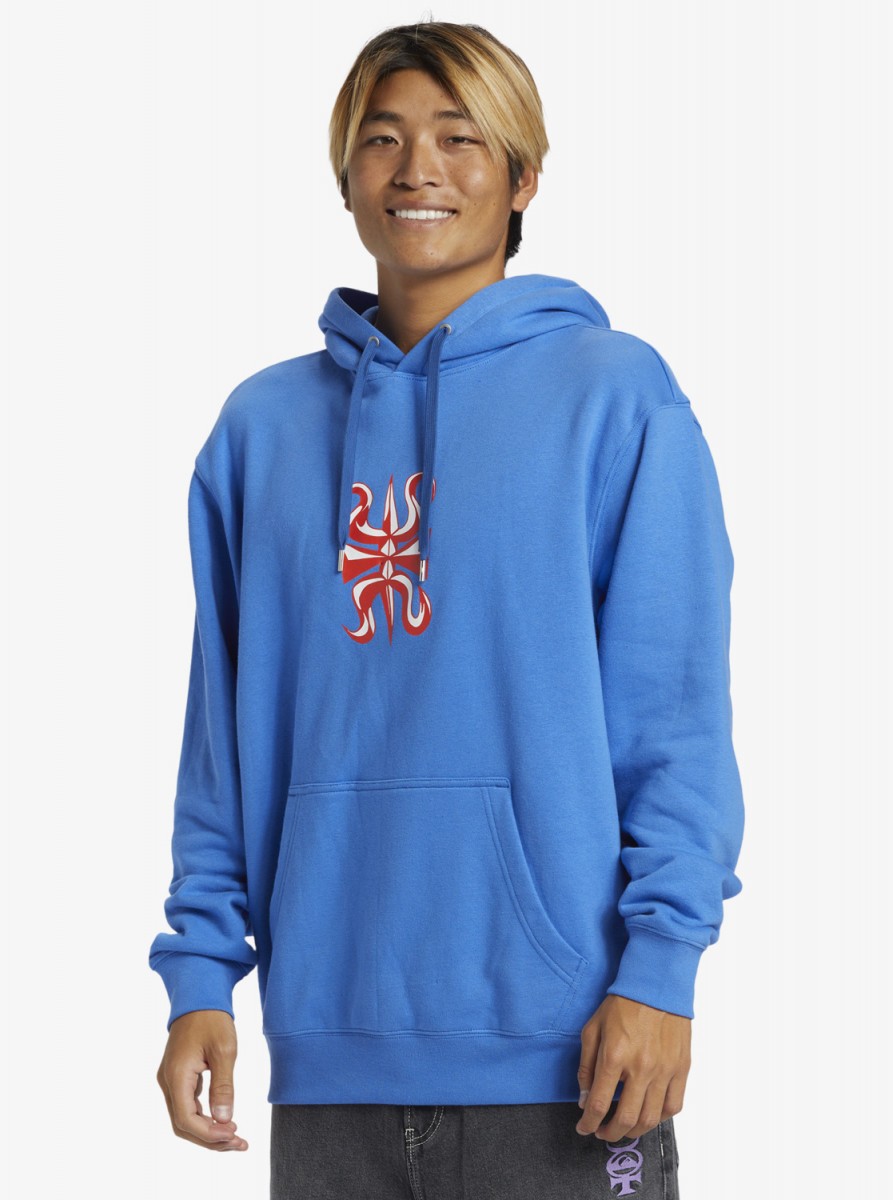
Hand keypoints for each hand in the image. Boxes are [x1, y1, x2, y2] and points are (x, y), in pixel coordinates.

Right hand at [156, 1010, 248, 1150]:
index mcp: (177, 1075)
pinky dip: (205, 1118)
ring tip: (236, 1138)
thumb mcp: (224, 1050)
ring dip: (208, 1131)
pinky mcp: (178, 1077)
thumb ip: (223, 1086)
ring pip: (185, 1118)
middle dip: (210, 1139)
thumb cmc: (212, 1019)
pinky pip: (188, 1106)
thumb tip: (225, 1120)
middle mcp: (168, 1081)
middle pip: (183, 1125)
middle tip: (240, 1143)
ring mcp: (171, 1080)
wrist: (199, 996)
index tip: (235, 1135)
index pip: (186, 1119)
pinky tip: (225, 1120)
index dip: (209, 1134)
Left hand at [576, 994, 690, 1141]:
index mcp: (615, 1056)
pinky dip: (660, 1118)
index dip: (588, 1122)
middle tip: (602, 1132)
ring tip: (623, 1128)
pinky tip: (649, 1115)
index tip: (583, 1127)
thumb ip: (586, 1066)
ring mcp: (664, 1070)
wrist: (656, 986)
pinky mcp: (681, 1069)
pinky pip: (673, 1106)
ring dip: (634, 1131)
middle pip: (625, 1118)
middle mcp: (641, 1068)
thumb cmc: (622, 1005)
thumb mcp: (592, 1029)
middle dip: (609, 1133)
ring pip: (651, 1119)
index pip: (598, 1103)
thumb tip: (584, 1098)